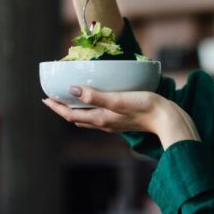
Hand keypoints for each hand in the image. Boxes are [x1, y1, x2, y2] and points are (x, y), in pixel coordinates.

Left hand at [43, 86, 200, 149]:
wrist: (168, 119)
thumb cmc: (145, 107)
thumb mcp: (118, 99)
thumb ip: (95, 96)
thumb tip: (72, 90)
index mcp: (101, 119)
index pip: (71, 114)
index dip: (56, 107)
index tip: (45, 98)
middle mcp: (104, 123)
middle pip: (77, 117)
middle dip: (62, 108)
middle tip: (52, 98)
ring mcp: (113, 123)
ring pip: (87, 118)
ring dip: (75, 109)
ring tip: (68, 99)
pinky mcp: (123, 119)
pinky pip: (99, 115)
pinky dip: (89, 108)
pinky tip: (94, 101)